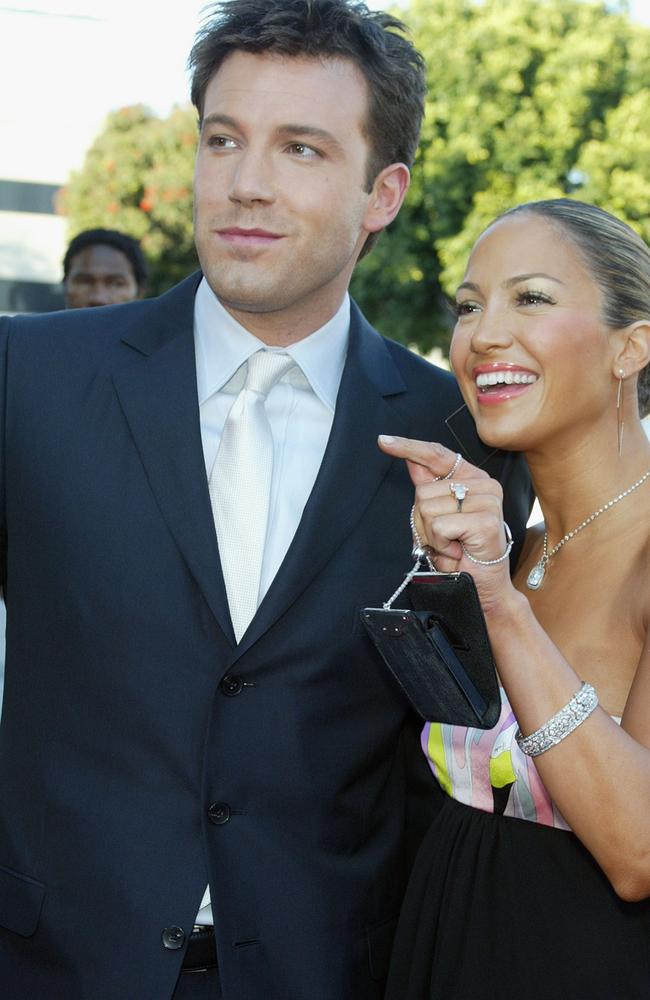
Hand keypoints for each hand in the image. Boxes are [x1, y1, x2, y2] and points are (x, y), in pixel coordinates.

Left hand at [378, 436, 515, 612]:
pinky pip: (439, 526)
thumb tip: (412, 461)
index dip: (408, 447)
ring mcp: (488, 501)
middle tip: (444, 539)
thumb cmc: (461, 553)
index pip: (437, 455)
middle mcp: (484, 485)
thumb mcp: (437, 517)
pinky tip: (458, 551)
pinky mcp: (486, 521)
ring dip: (431, 535)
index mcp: (473, 479)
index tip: (382, 441)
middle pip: (423, 491)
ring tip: (452, 545)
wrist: (481, 587)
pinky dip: (441, 545)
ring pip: (428, 508)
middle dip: (422, 521)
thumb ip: (428, 488)